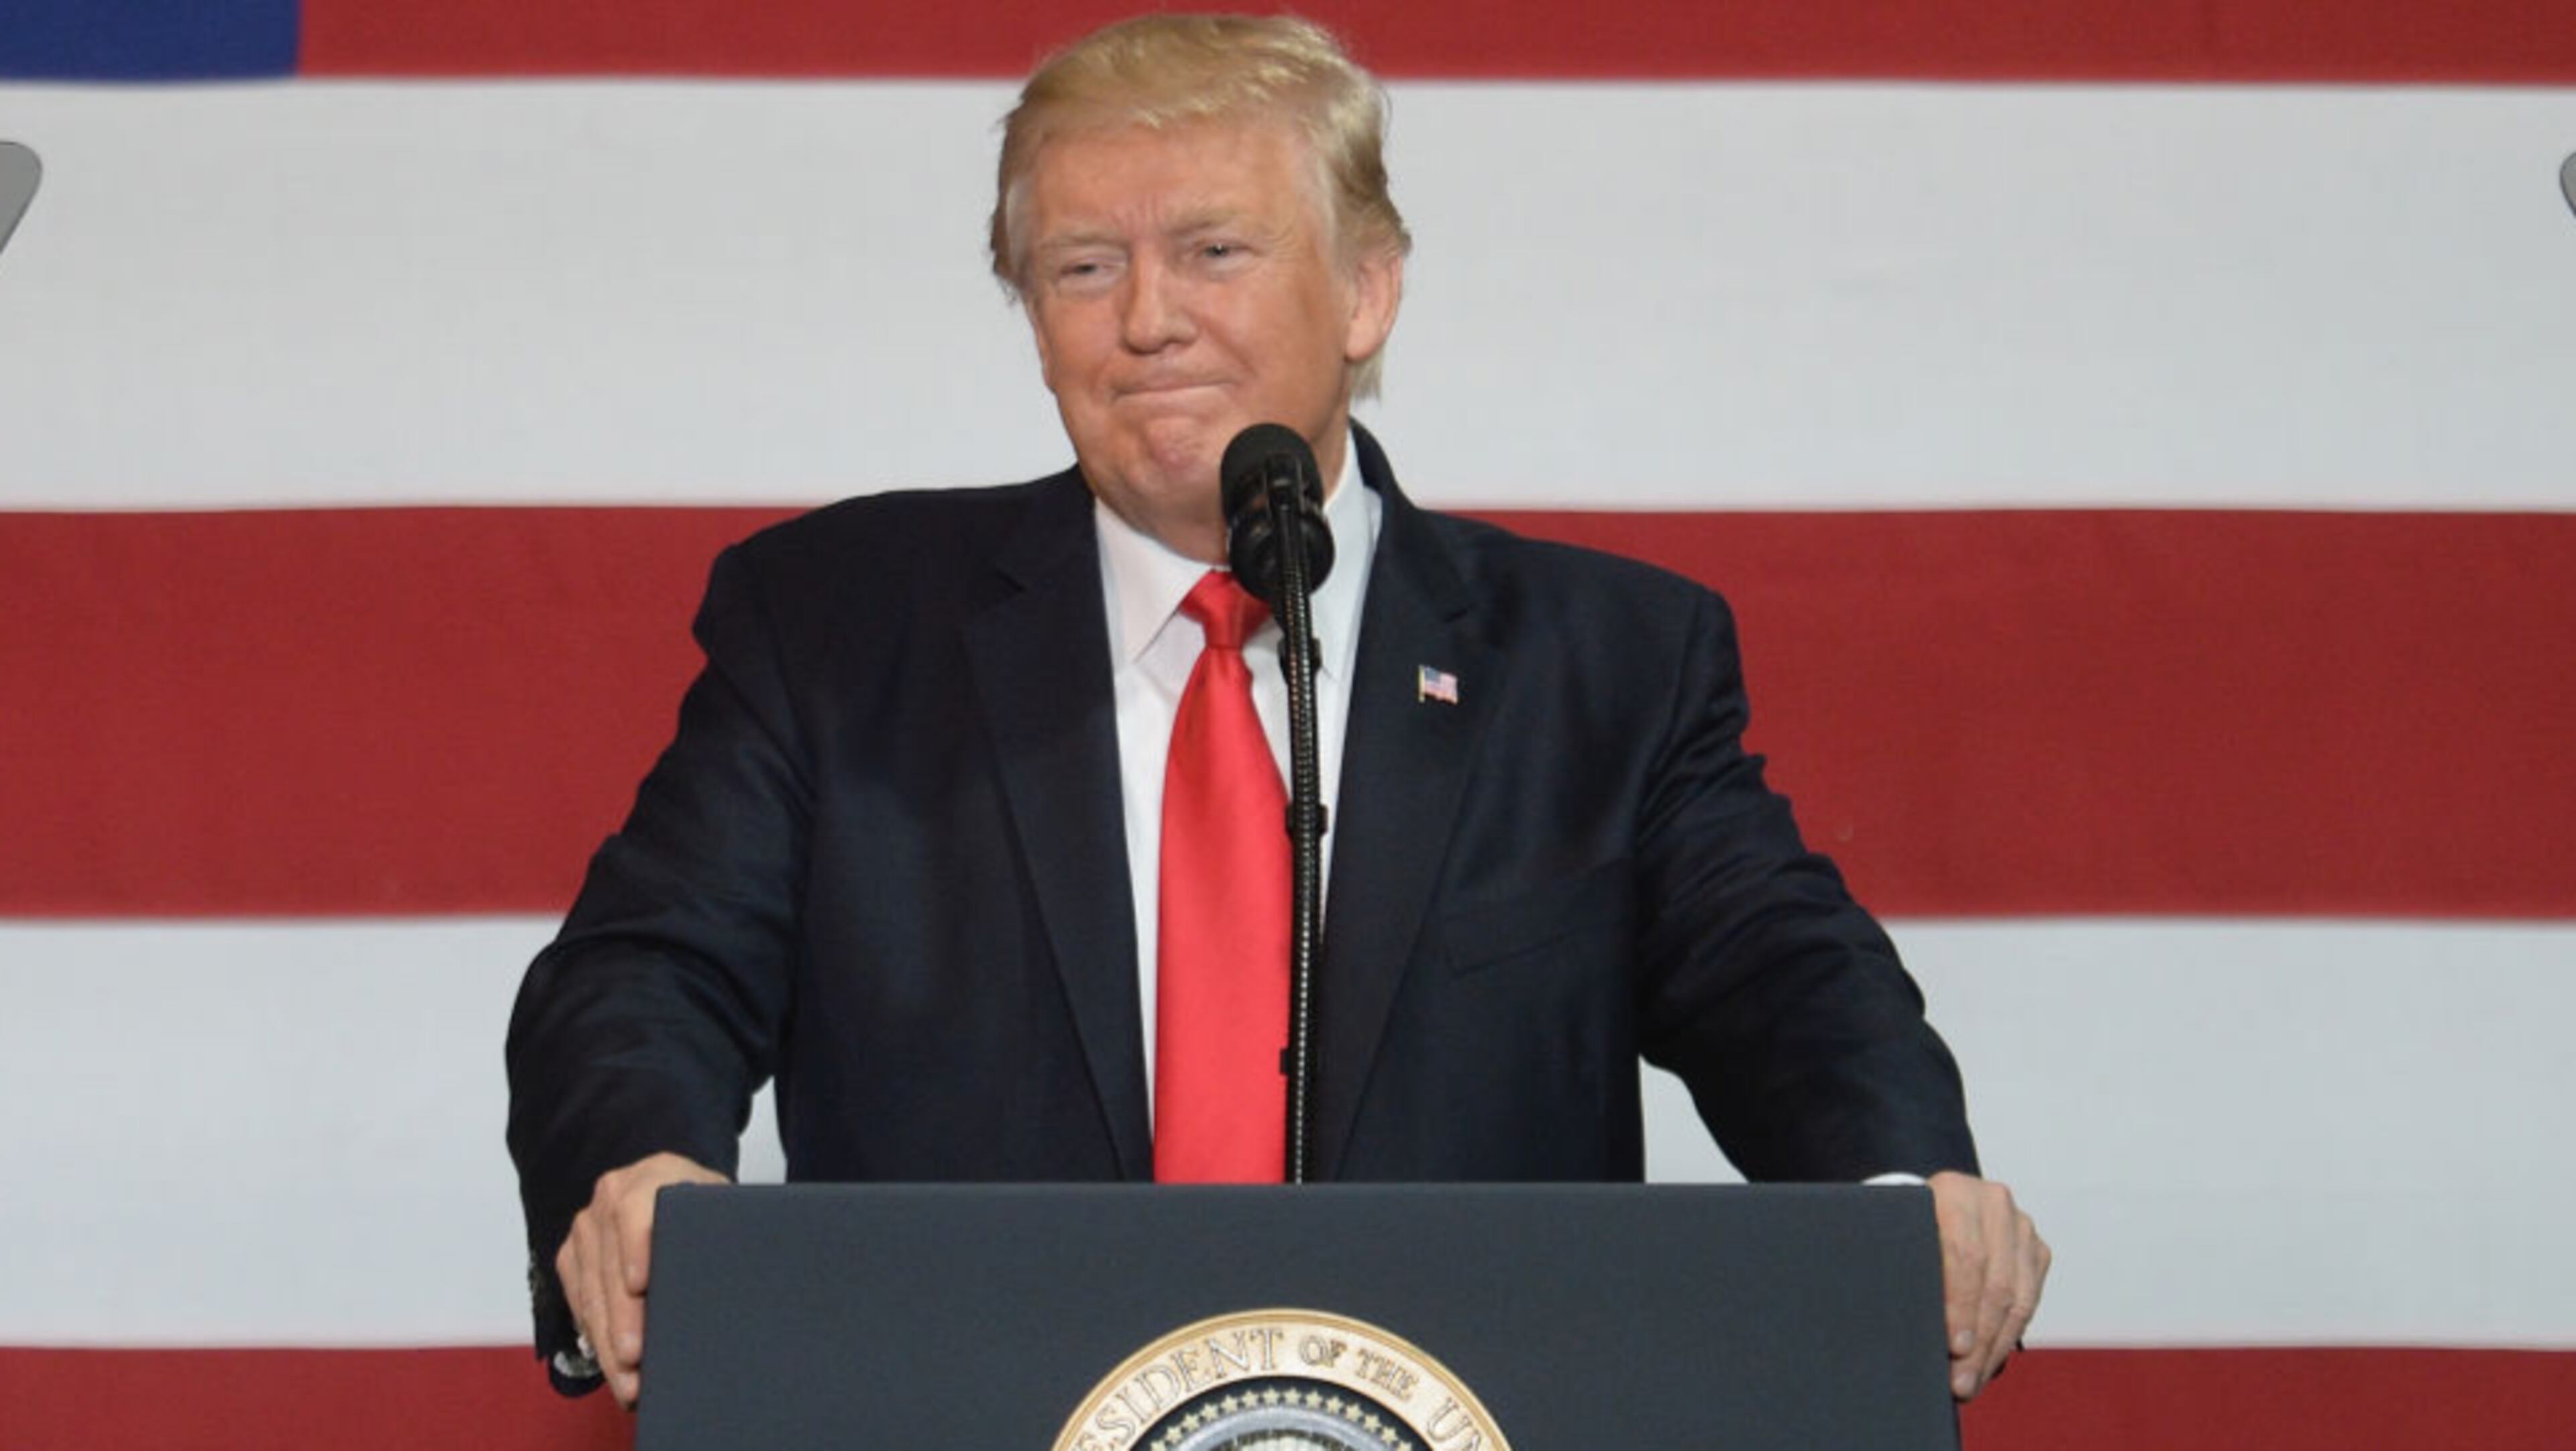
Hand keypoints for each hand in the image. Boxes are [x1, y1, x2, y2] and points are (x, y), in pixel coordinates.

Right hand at [555, 1151, 727, 1408]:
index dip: (636, 1249)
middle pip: (610, 1265)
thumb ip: (723, 1228)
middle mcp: (611, 1197)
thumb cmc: (704, 1207)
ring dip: (607, 1343)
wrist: (671, 1189)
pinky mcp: (571, 1255)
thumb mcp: (721, 1207)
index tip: (640, 1286)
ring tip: (627, 1382)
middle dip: (622, 1320)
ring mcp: (587, 1227)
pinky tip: (613, 1367)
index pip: (636, 1211)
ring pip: (591, 1292)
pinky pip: (578, 1302)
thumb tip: (735, 1274)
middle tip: (635, 1360)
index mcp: (653, 1177)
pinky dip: (596, 1338)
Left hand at [1928, 1170, 2047, 1401]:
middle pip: (1994, 1282)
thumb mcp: (1898, 1238)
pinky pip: (2030, 1301)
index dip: (1960, 1305)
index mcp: (1954, 1191)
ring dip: (1995, 1348)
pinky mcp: (2036, 1249)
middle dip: (1979, 1340)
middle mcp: (1994, 1203)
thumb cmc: (1905, 1228)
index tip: (1953, 1347)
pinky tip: (1988, 1362)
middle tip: (1960, 1381)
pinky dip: (2008, 1337)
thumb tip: (1906, 1326)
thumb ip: (1905, 1267)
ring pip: (2018, 1298)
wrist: (1932, 1208)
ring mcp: (2020, 1226)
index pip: (1964, 1256)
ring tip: (1972, 1382)